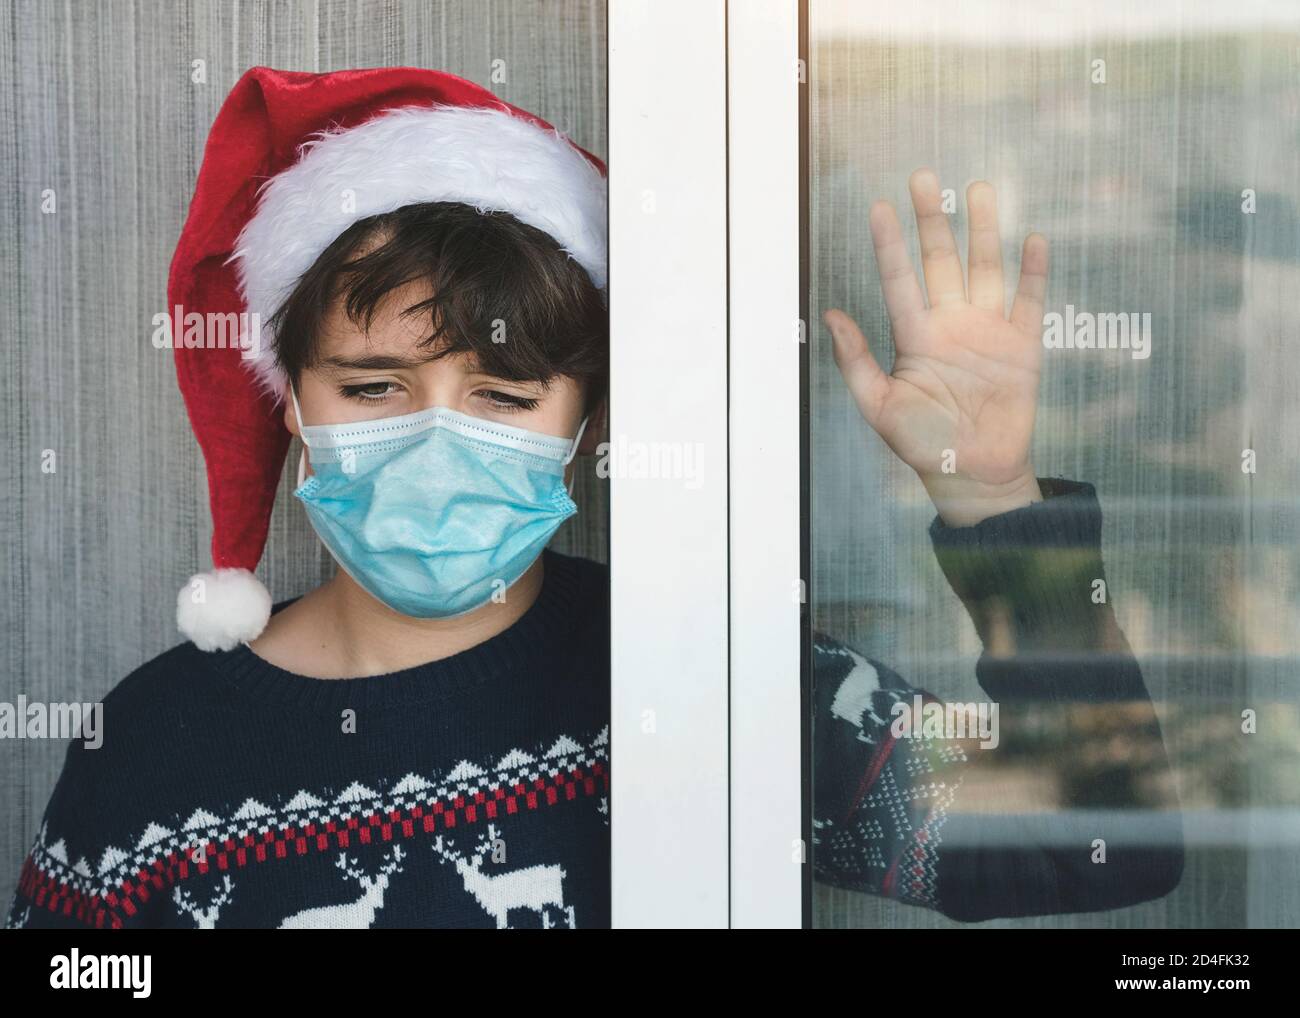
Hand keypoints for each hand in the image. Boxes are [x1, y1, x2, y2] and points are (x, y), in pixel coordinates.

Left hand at [824, 169, 1048, 526]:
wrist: (972, 474)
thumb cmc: (921, 443)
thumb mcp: (879, 406)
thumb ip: (856, 362)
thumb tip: (830, 315)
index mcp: (914, 336)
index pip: (898, 279)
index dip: (889, 244)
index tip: (879, 206)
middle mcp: (950, 324)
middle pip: (941, 260)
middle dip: (933, 220)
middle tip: (924, 177)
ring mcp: (988, 331)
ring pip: (985, 268)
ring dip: (983, 230)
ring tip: (978, 188)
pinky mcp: (1022, 347)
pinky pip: (1028, 302)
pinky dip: (1033, 273)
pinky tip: (1033, 240)